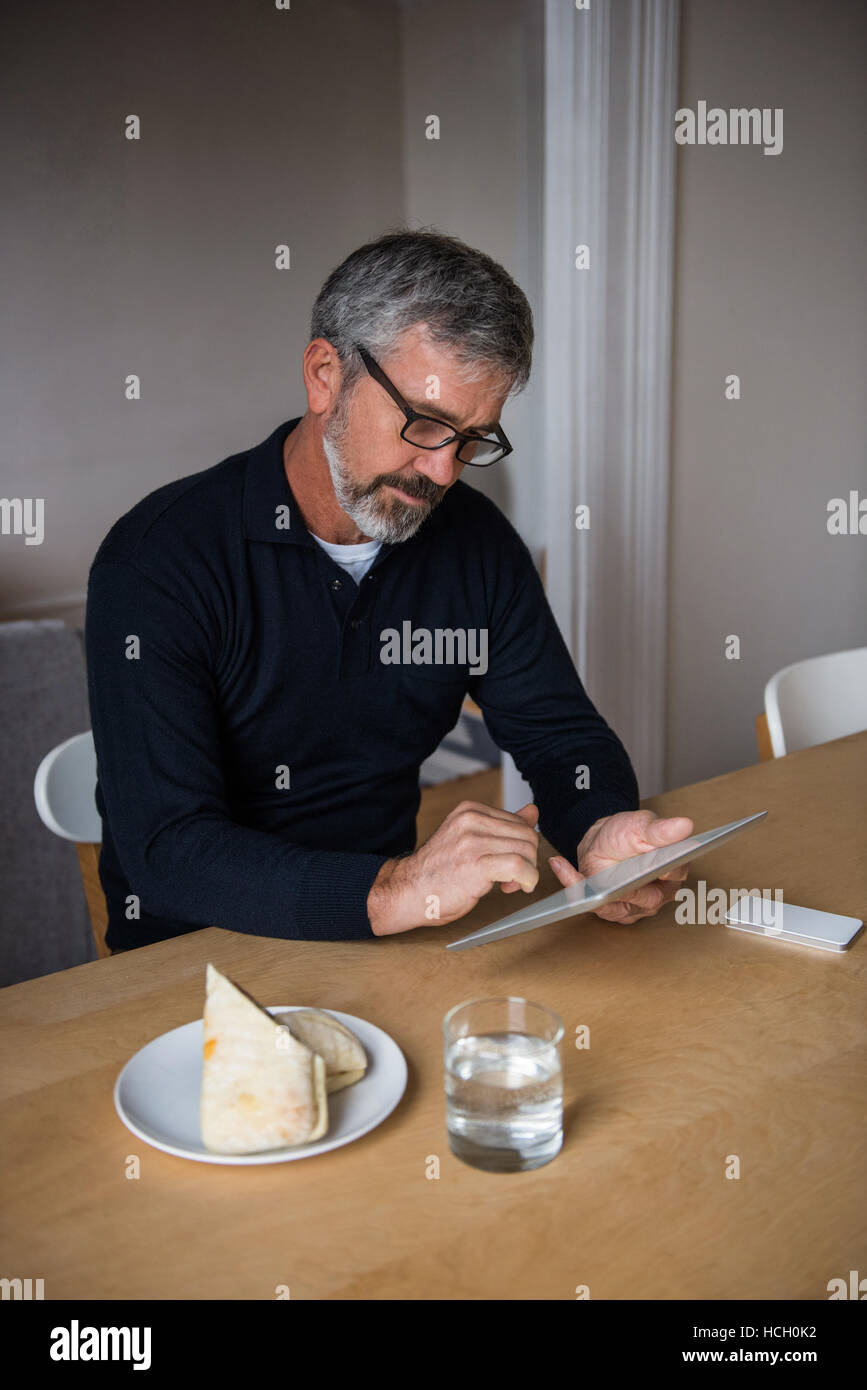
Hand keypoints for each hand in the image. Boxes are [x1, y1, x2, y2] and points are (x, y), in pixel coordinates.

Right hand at [367, 801, 539, 935]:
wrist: (407, 890)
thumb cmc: (437, 871)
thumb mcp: (470, 839)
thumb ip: (502, 826)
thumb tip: (533, 811)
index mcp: (470, 810)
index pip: (520, 822)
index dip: (522, 846)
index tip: (510, 864)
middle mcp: (471, 820)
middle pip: (527, 835)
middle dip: (528, 860)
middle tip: (512, 878)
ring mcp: (472, 841)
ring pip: (526, 850)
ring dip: (527, 872)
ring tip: (509, 884)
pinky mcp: (476, 864)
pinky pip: (518, 866)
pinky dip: (526, 879)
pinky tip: (514, 887)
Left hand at [548, 809, 693, 923]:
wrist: (603, 841)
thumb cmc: (627, 834)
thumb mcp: (642, 826)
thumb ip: (660, 830)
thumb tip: (685, 825)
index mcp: (673, 872)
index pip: (672, 875)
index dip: (664, 873)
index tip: (657, 868)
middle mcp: (658, 895)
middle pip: (645, 898)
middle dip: (626, 890)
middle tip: (609, 879)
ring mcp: (635, 907)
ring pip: (616, 906)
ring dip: (593, 892)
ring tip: (574, 873)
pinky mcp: (612, 911)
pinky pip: (592, 905)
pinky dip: (574, 887)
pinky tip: (560, 865)